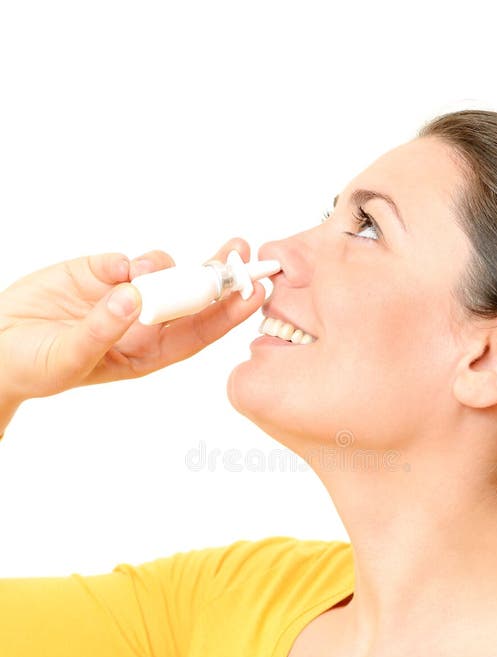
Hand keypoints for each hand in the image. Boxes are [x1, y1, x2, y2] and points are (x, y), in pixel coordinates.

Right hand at [0, 237, 266, 402]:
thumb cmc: (39, 367)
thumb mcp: (73, 356)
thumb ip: (105, 327)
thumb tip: (133, 294)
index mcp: (148, 352)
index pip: (198, 331)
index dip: (229, 312)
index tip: (254, 290)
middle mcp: (143, 322)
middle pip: (191, 296)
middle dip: (217, 273)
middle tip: (240, 247)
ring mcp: (122, 294)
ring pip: (160, 271)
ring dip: (163, 267)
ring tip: (141, 272)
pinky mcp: (96, 273)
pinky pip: (122, 261)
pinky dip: (125, 261)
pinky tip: (112, 271)